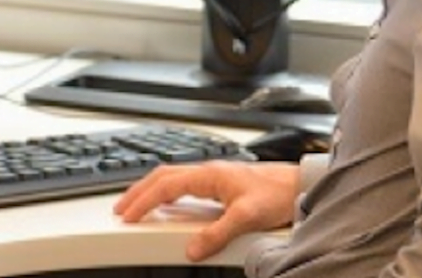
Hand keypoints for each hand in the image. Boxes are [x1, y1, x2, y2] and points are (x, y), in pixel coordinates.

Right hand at [113, 160, 299, 260]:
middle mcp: (209, 172)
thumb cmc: (277, 193)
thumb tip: (192, 249)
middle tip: (121, 209)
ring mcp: (214, 176)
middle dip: (139, 192)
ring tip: (137, 205)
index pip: (166, 186)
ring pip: (173, 178)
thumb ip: (217, 234)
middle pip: (163, 176)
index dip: (144, 201)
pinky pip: (185, 184)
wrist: (300, 186)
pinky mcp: (222, 183)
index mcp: (209, 175)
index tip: (128, 216)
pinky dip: (168, 193)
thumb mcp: (246, 217)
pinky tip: (170, 204)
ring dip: (152, 191)